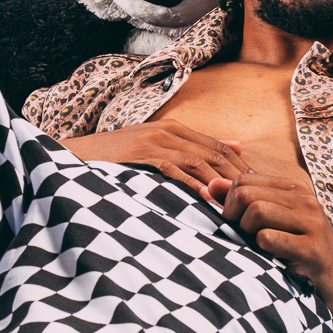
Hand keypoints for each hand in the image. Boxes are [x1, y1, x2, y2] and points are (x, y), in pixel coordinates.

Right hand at [59, 122, 243, 199]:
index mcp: (172, 129)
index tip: (259, 190)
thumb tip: (234, 149)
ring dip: (220, 182)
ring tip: (238, 203)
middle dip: (239, 176)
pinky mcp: (140, 155)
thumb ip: (189, 150)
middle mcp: (167, 131)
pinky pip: (174, 169)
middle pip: (215, 153)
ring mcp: (153, 141)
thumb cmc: (115, 160)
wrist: (73, 155)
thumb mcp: (152, 149)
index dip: (241, 168)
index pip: (218, 147)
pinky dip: (192, 184)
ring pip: (198, 161)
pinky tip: (207, 199)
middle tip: (257, 199)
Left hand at [209, 167, 332, 317]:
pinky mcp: (312, 250)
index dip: (228, 203)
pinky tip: (270, 259)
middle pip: (246, 193)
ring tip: (256, 248)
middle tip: (241, 239)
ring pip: (256, 211)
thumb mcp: (275, 223)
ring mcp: (312, 223)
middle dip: (232, 217)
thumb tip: (209, 186)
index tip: (234, 225)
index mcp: (295, 189)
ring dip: (246, 234)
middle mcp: (306, 200)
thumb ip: (243, 204)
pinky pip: (268, 238)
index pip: (242, 180)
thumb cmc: (301, 255)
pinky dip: (260, 250)